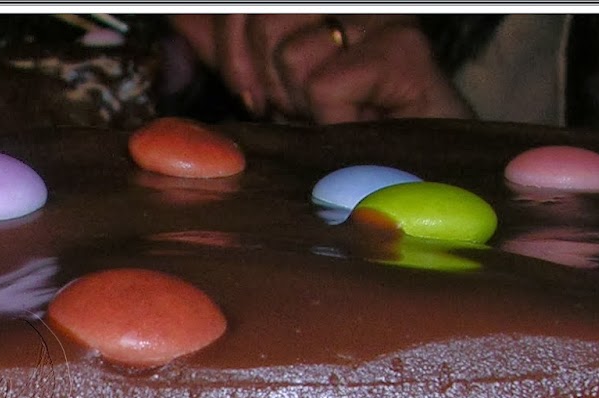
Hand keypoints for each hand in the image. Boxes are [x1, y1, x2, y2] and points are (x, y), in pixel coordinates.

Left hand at [171, 13, 470, 122]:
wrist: (417, 180)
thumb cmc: (344, 138)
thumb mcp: (273, 90)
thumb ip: (232, 52)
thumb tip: (181, 20)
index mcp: (317, 8)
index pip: (243, 8)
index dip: (231, 49)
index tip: (255, 95)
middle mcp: (351, 5)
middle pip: (263, 18)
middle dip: (266, 81)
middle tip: (302, 111)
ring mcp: (380, 19)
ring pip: (291, 55)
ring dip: (303, 106)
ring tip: (335, 120)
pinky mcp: (404, 49)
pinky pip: (323, 85)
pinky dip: (332, 122)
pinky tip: (359, 128)